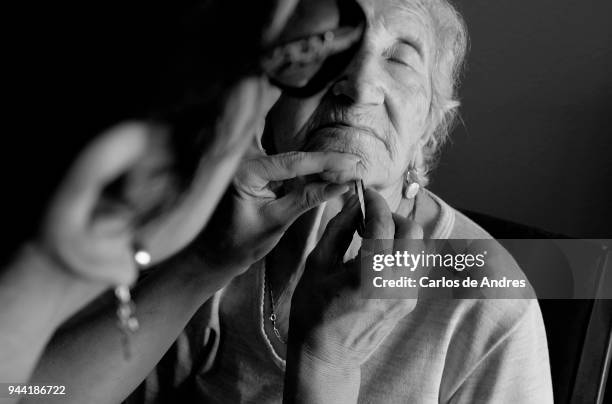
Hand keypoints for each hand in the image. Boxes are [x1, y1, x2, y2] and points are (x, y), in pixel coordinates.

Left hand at [193, 150, 362, 277]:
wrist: (215, 254)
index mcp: (245, 171)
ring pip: (296, 161)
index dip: (328, 161)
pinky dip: (311, 174)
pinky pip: (290, 169)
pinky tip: (332, 178)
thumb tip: (341, 185)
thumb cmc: (238, 242)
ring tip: (350, 174)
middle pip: (297, 156)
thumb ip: (308, 198)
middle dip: (328, 161)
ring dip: (322, 167)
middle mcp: (246, 161)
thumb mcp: (277, 221)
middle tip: (357, 167)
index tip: (354, 162)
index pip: (294, 161)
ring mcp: (252, 165)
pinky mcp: (260, 173)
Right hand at [289, 189, 423, 368]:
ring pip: (417, 248)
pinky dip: (400, 252)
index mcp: (370, 273)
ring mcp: (407, 294)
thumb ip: (339, 229)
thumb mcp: (318, 265)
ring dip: (398, 234)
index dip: (374, 202)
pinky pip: (413, 265)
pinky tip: (377, 256)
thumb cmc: (313, 312)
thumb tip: (352, 203)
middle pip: (412, 232)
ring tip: (373, 236)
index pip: (383, 223)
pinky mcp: (408, 302)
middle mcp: (396, 283)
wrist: (327, 356)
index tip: (364, 192)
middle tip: (370, 216)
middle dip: (392, 216)